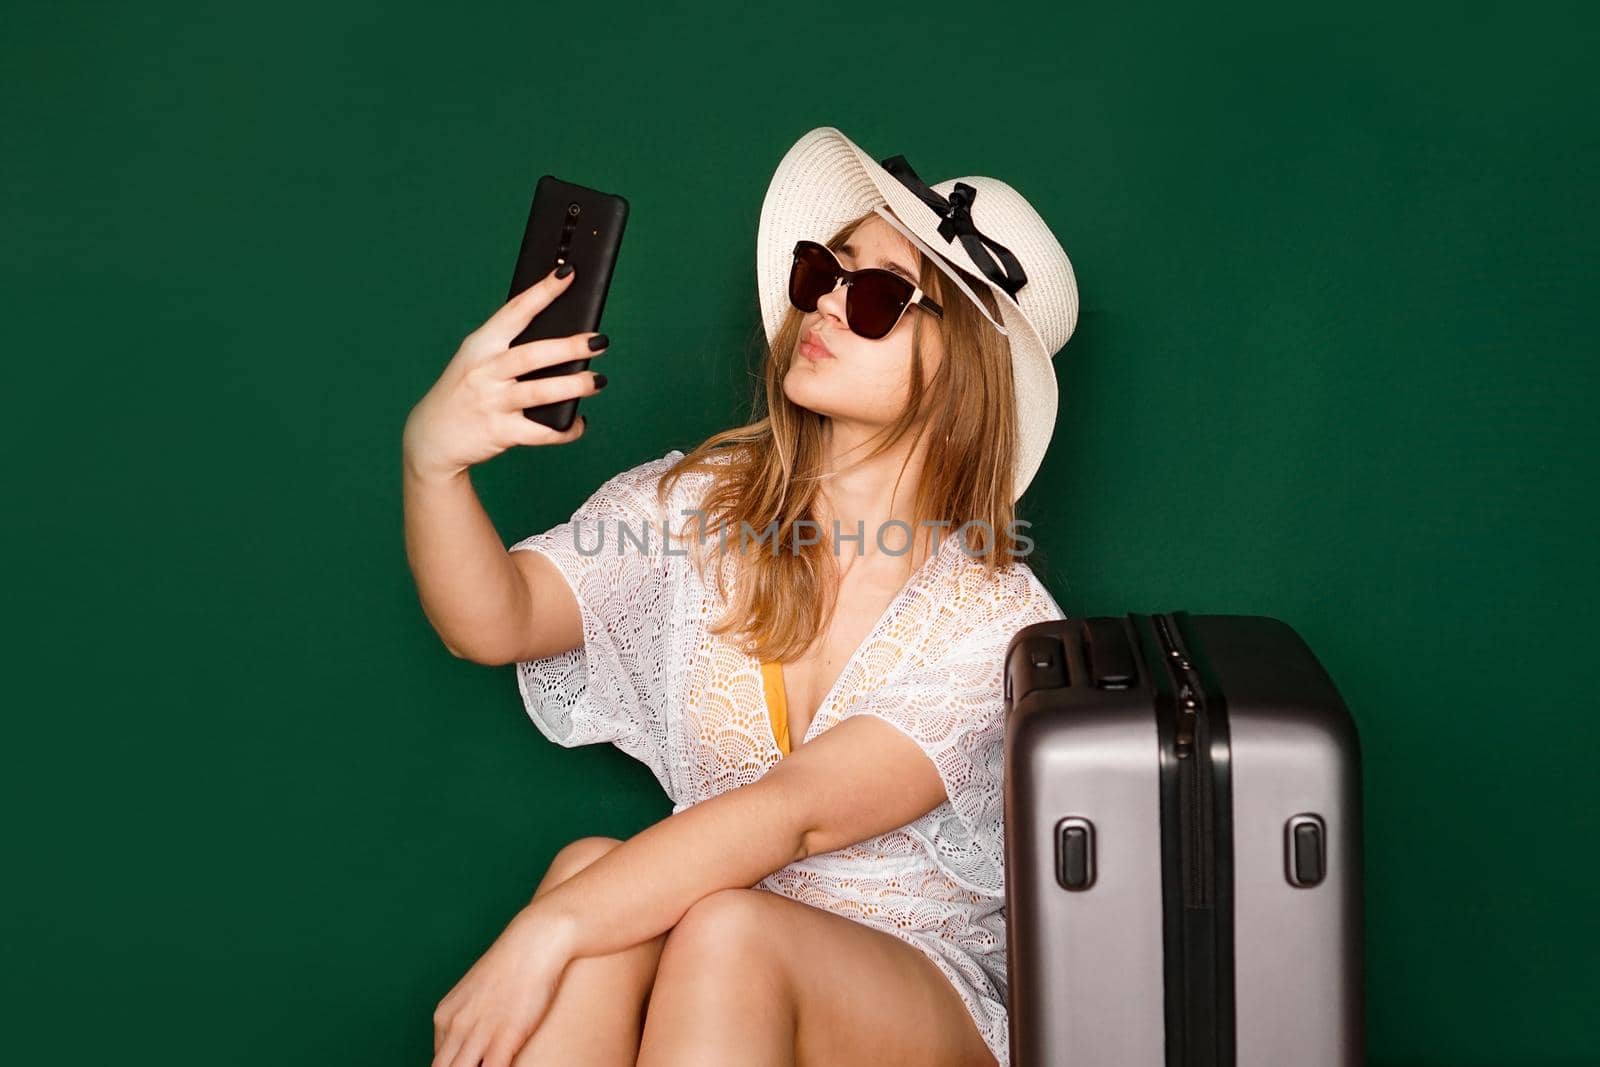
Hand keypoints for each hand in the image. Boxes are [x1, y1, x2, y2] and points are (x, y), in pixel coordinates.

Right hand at [403, 265, 609, 480]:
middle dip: (569, 346)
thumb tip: (561, 335)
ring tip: (598, 380)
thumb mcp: (476, 361)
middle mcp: (485, 371)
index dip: (543, 291)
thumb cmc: (463, 392)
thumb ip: (508, 348)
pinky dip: (565, 429)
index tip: (567, 274)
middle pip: (533, 354)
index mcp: (481, 345)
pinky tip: (578, 423)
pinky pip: (541, 432)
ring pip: (540, 391)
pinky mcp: (500, 432)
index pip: (515, 311)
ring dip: (574, 386)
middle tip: (599, 340)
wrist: (432, 437)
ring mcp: (492, 402)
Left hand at [432, 904, 576, 1066]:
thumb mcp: (478, 992)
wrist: (534, 941)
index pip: (438, 1062)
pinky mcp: (504, 1038)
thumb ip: (469, 1019)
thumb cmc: (513, 964)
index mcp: (445, 1016)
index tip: (471, 1064)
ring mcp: (478, 1033)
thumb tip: (475, 1041)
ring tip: (487, 1066)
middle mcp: (455, 1026)